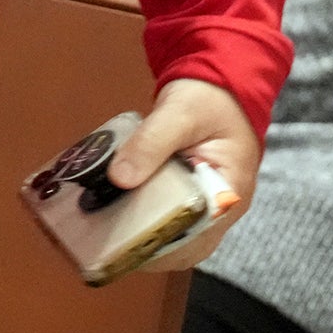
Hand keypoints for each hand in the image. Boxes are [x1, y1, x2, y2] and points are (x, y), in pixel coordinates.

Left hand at [109, 76, 261, 271]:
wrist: (218, 84)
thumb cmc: (209, 98)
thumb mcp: (180, 112)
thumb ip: (151, 142)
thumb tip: (120, 178)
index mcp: (229, 192)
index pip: (197, 237)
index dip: (162, 247)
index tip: (125, 244)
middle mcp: (221, 208)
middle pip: (184, 245)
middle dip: (147, 248)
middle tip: (105, 241)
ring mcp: (207, 206)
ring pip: (175, 238)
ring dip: (143, 238)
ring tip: (104, 231)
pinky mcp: (190, 197)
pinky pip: (168, 220)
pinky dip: (144, 220)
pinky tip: (114, 212)